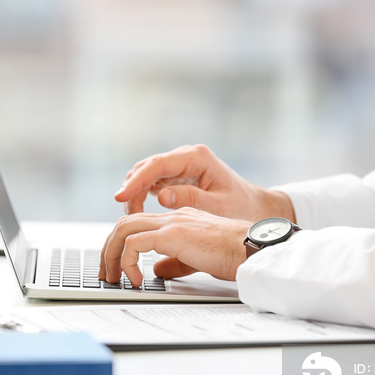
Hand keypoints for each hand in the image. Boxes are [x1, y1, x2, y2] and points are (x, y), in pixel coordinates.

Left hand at [98, 207, 250, 286]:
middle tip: (106, 273)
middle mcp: (172, 216)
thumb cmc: (235, 254)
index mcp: (178, 219)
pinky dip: (128, 261)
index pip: (138, 224)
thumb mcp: (198, 259)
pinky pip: (135, 243)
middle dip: (109, 249)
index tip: (117, 265)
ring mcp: (172, 223)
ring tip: (113, 277)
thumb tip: (155, 271)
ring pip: (124, 230)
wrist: (253, 249)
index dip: (121, 243)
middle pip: (125, 224)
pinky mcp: (173, 235)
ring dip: (112, 254)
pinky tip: (136, 279)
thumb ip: (174, 261)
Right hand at [115, 144, 295, 221]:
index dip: (136, 181)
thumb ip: (190, 199)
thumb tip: (161, 196)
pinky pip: (152, 182)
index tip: (121, 197)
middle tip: (127, 215)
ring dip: (135, 193)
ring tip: (133, 217)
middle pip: (147, 167)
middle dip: (132, 189)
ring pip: (146, 174)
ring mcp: (180, 166)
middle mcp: (186, 157)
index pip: (157, 165)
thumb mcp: (217, 206)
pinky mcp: (176, 177)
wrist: (254, 208)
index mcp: (197, 157)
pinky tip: (140, 213)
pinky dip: (142, 196)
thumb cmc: (241, 208)